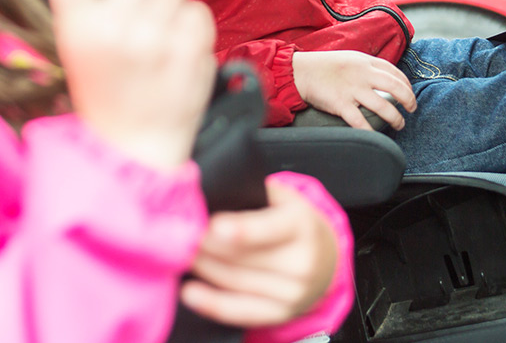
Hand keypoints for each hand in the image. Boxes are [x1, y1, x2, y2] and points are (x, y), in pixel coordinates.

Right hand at [47, 0, 217, 169]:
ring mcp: (154, 39)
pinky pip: (198, 11)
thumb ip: (89, 6)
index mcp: (75, 26)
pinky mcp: (189, 50)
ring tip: (157, 46)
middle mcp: (113, 28)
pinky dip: (193, 28)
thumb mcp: (75, 50)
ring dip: (170, 12)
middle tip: (137, 26)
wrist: (133, 150)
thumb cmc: (107, 96)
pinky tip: (178, 52)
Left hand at [179, 179, 338, 326]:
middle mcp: (301, 261)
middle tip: (180, 234)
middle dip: (205, 245)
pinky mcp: (280, 314)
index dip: (241, 229)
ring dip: (202, 267)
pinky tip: (191, 292)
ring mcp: (293, 292)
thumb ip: (254, 192)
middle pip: (242, 256)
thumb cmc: (295, 223)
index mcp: (301, 224)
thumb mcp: (284, 198)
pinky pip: (239, 310)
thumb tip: (213, 191)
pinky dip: (211, 303)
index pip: (269, 227)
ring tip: (181, 253)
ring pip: (234, 280)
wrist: (326, 260)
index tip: (213, 225)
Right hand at [291, 50, 415, 129]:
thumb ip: (367, 67)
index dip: (407, 84)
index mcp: (365, 62)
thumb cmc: (324, 66)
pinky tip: (376, 135)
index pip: (395, 72)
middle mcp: (362, 74)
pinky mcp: (341, 104)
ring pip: (383, 106)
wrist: (300, 71)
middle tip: (411, 109)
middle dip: (409, 100)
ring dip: (395, 118)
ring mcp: (352, 89)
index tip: (409, 94)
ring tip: (399, 123)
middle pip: (396, 87)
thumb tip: (384, 79)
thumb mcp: (350, 59)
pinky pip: (360, 121)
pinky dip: (370, 130)